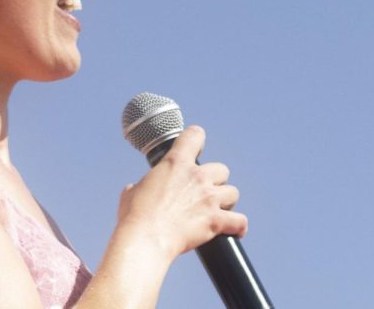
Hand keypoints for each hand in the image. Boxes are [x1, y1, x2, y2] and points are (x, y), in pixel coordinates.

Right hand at [115, 125, 247, 262]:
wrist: (147, 237)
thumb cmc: (136, 214)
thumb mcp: (133, 190)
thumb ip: (142, 185)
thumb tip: (136, 190)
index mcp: (175, 162)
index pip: (195, 135)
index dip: (197, 140)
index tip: (196, 148)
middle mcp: (196, 176)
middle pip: (221, 169)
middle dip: (215, 180)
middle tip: (205, 192)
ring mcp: (209, 198)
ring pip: (233, 193)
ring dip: (226, 201)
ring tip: (219, 210)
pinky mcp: (216, 221)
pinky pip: (240, 221)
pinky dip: (239, 226)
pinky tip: (235, 230)